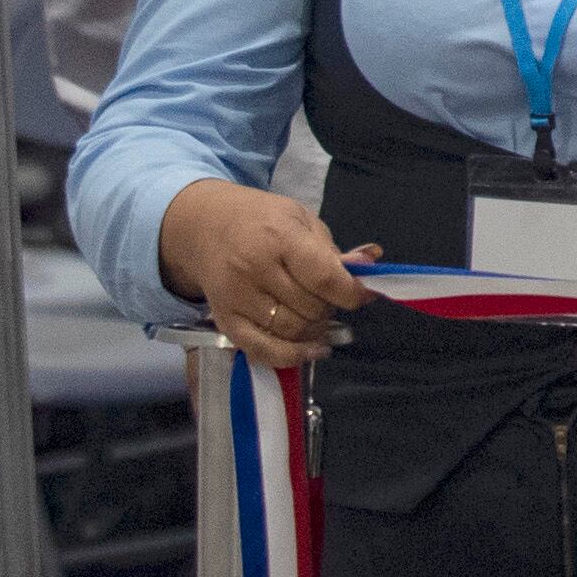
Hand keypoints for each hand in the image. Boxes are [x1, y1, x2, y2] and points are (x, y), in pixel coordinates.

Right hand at [156, 177, 374, 368]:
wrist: (205, 226)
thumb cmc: (262, 220)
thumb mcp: (302, 221)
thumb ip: (333, 249)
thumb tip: (371, 264)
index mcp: (280, 238)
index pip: (323, 277)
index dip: (351, 292)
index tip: (364, 295)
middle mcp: (254, 270)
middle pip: (310, 308)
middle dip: (332, 307)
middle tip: (331, 298)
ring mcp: (236, 298)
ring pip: (292, 330)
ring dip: (315, 329)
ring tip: (318, 315)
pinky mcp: (224, 321)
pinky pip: (262, 350)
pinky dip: (292, 356)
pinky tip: (312, 349)